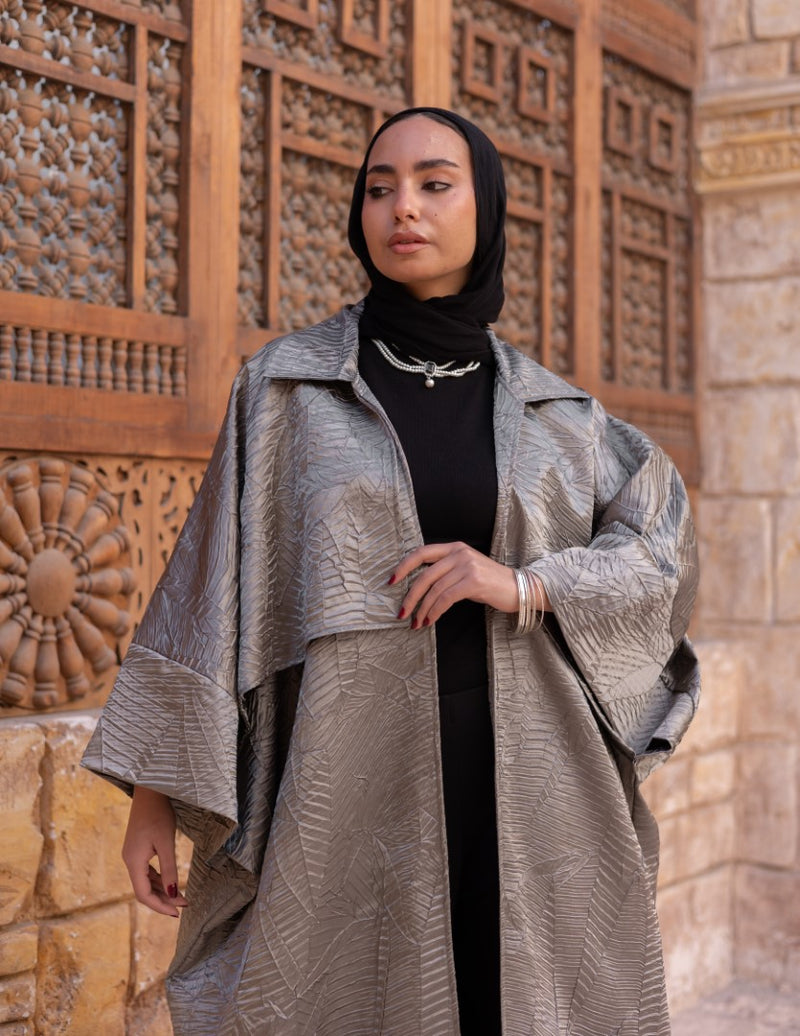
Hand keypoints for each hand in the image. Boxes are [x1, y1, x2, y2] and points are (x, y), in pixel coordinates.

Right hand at [122, 786, 187, 917]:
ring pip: (145, 881)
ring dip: (162, 890)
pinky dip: (158, 879)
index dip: (159, 906)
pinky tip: (170, 882)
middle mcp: (129, 860)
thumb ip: (169, 869)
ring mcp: (132, 854)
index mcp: (133, 861)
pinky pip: (146, 871)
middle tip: (185, 905)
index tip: (177, 913)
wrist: (149, 790)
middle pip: (144, 890)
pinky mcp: (137, 848)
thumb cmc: (158, 814)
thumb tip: (173, 894)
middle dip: (164, 899)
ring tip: (182, 897)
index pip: (143, 894)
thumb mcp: (166, 842)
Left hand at [389, 542, 549, 627]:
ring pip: (434, 590)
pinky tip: (430, 620)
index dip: (403, 567)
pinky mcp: (473, 581)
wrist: (518, 588)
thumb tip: (418, 589)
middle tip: (401, 613)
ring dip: (422, 609)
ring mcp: (467, 565)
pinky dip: (435, 611)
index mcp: (454, 547)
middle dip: (410, 596)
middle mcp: (459, 553)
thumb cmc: (489, 583)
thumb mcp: (465, 570)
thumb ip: (444, 572)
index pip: (421, 552)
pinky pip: (446, 598)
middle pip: (424, 575)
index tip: (391, 581)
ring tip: (416, 623)